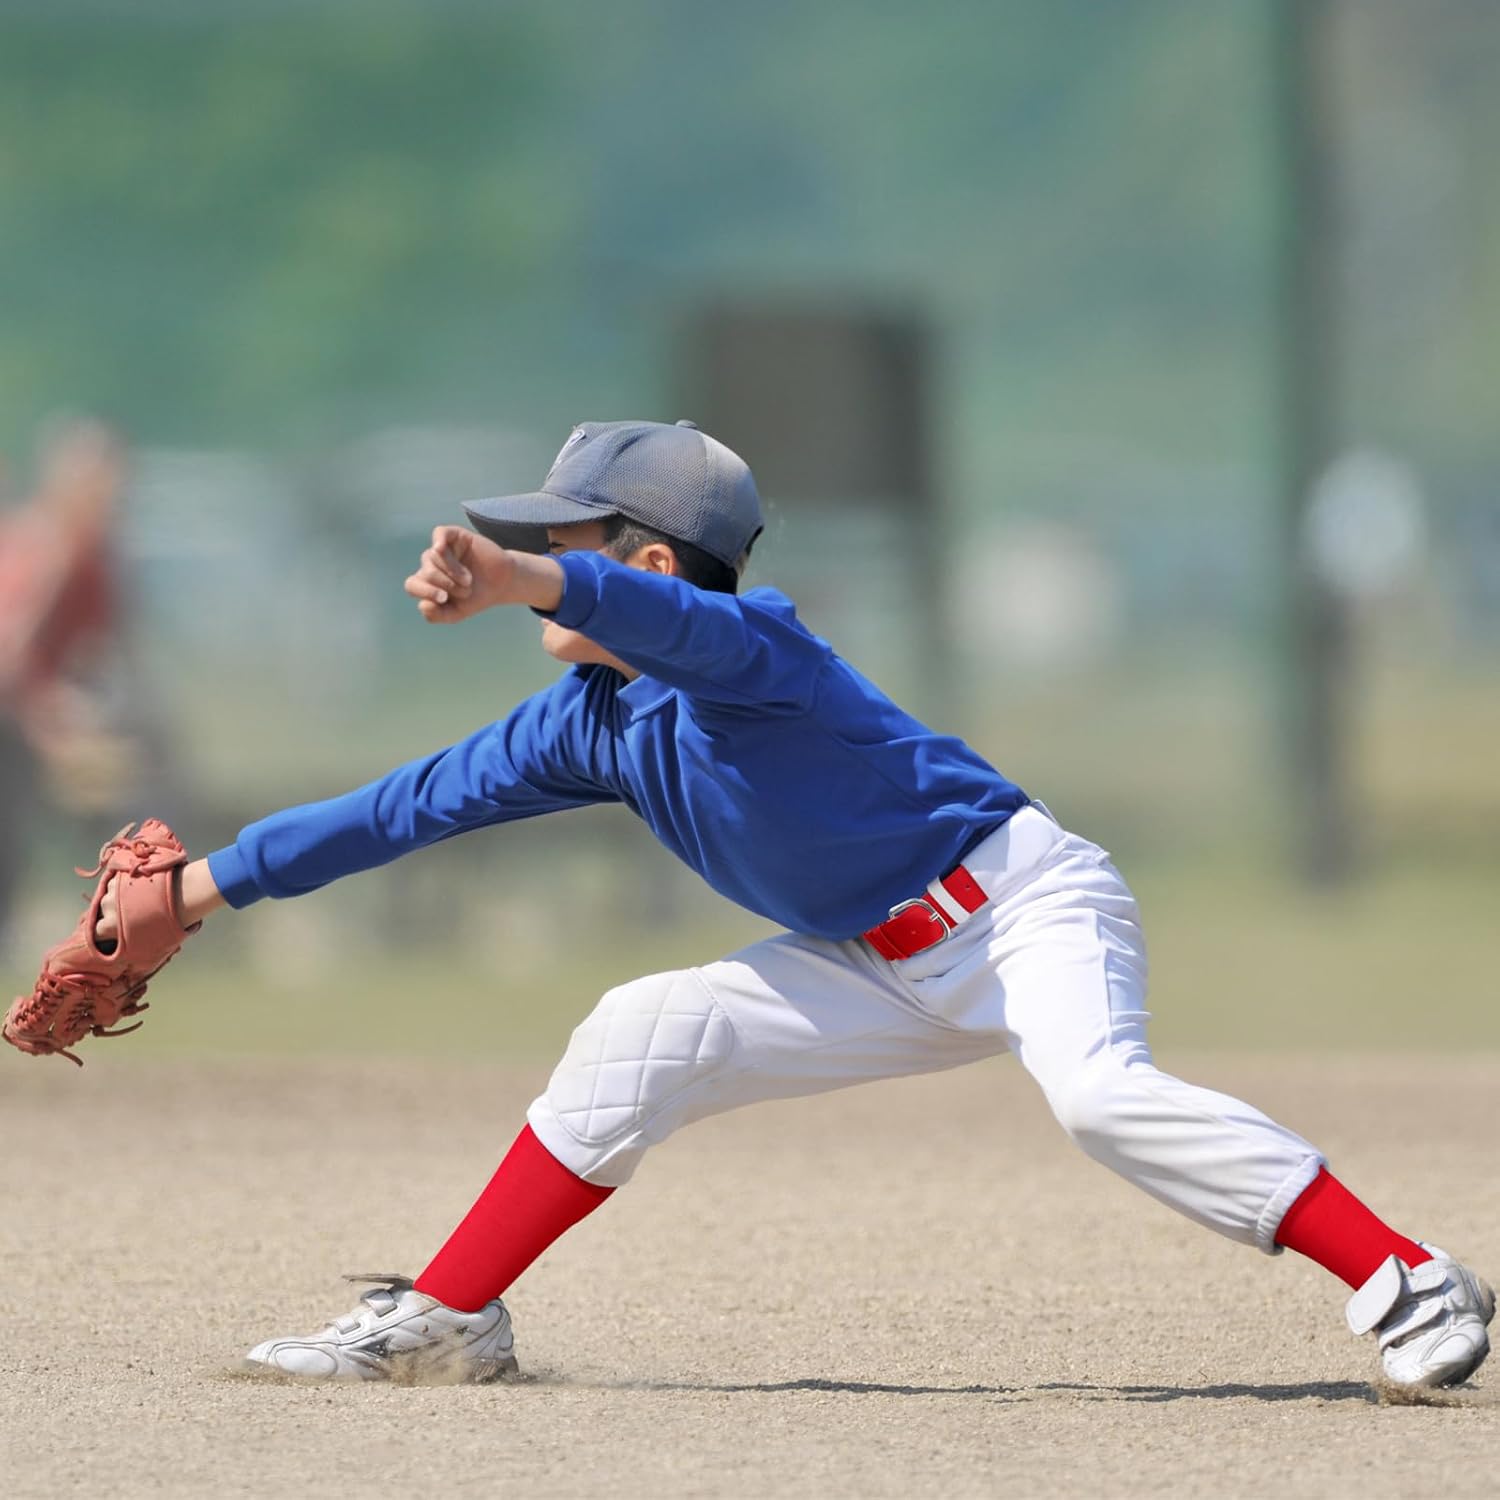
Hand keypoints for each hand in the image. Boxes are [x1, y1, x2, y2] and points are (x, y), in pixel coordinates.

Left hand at [403, 525, 564, 620]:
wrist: (502, 583)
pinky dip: (439, 541)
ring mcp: (442, 549)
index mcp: (427, 582)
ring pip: (433, 557)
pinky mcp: (454, 536)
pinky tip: (441, 549)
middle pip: (425, 572)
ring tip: (469, 580)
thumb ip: (437, 615)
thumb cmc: (477, 597)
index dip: (425, 591)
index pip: (412, 585)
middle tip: (465, 591)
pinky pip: (439, 534)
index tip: (444, 598)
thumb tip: (422, 604)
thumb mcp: (456, 613)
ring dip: (453, 572)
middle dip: (445, 584)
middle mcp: (431, 564)